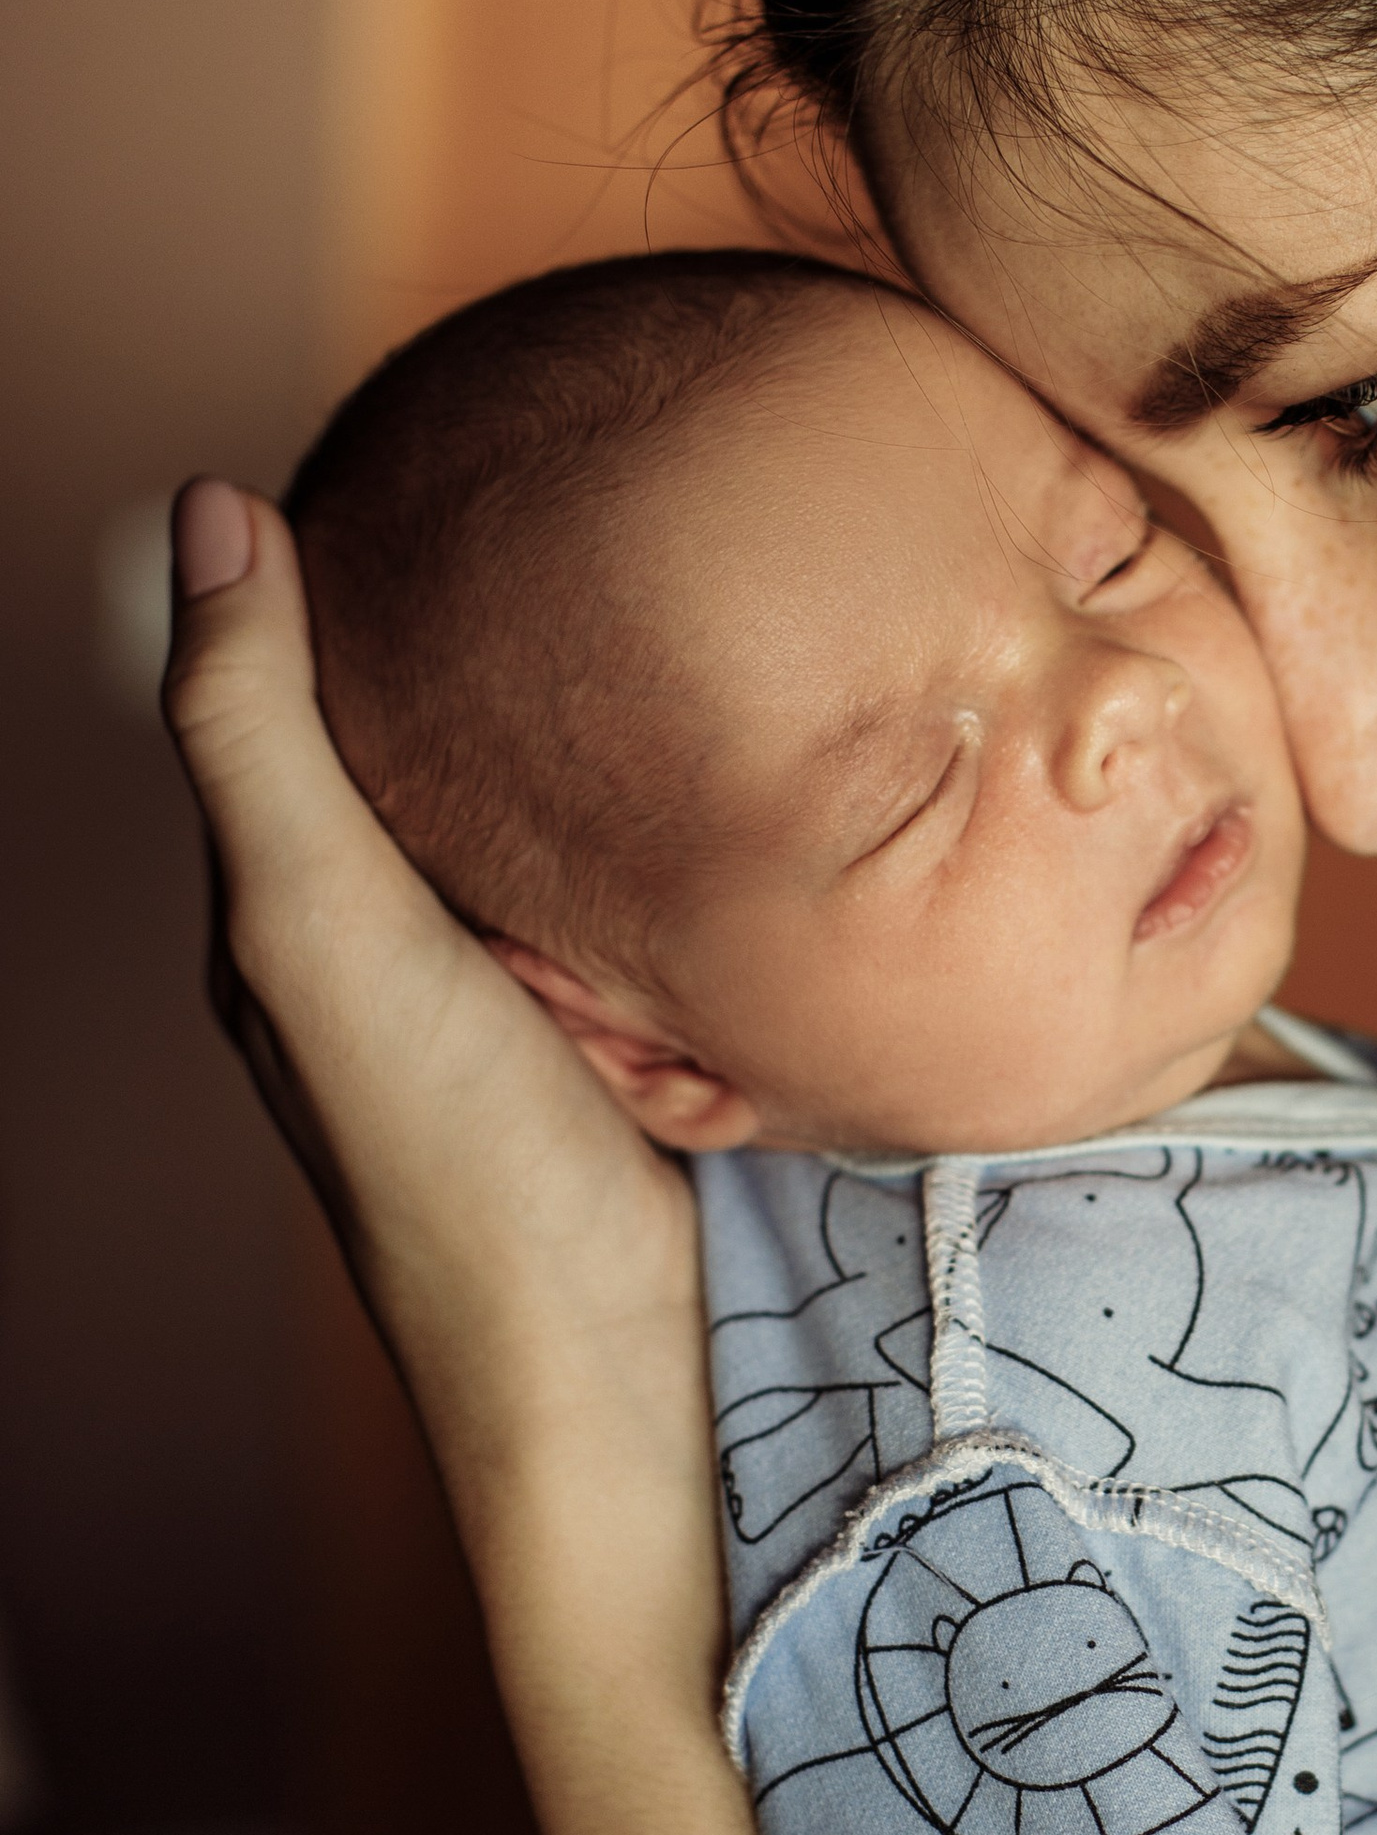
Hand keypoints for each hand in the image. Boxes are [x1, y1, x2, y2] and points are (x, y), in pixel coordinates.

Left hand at [162, 479, 714, 1638]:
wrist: (615, 1382)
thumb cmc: (456, 1168)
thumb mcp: (320, 927)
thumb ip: (257, 736)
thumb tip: (208, 508)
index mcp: (288, 923)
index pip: (282, 709)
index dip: (326, 581)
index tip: (414, 452)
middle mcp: (387, 957)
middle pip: (414, 760)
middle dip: (467, 642)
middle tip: (561, 496)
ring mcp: (510, 1003)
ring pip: (525, 825)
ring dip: (569, 735)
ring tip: (655, 604)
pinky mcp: (623, 1040)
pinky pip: (617, 893)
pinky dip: (640, 824)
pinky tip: (709, 773)